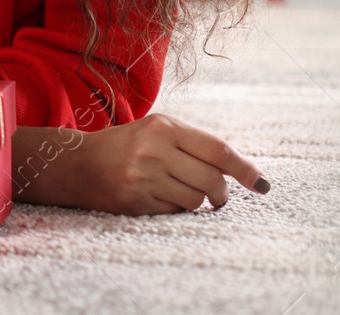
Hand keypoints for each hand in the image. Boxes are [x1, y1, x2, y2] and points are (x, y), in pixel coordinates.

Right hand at [58, 114, 268, 213]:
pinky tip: (159, 197)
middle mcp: (153, 150)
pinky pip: (175, 212)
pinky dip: (176, 209)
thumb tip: (244, 171)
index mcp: (163, 126)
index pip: (217, 149)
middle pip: (212, 180)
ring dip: (198, 202)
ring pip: (196, 200)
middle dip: (221, 193)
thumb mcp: (157, 131)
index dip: (245, 169)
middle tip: (217, 196)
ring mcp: (143, 177)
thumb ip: (195, 144)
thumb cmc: (127, 146)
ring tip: (181, 192)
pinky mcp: (135, 201)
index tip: (262, 184)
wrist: (77, 163)